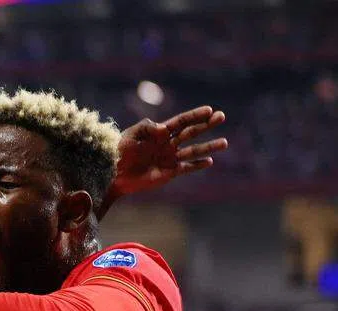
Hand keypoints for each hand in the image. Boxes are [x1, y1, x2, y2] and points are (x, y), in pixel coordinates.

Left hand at [112, 105, 228, 197]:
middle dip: (206, 124)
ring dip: (209, 147)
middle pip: (191, 132)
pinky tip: (209, 161)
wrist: (113, 173)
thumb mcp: (130, 135)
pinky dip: (197, 165)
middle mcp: (167, 144)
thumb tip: (164, 129)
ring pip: (193, 151)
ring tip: (224, 142)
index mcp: (159, 132)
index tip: (209, 110)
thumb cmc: (118, 151)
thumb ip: (146, 127)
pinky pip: (186, 168)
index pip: (181, 121)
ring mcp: (169, 158)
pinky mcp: (168, 173)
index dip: (195, 115)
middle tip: (221, 116)